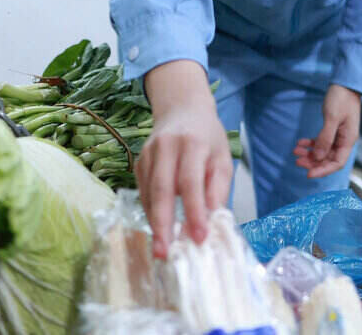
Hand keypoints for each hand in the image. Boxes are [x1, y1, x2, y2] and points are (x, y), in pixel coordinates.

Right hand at [138, 60, 232, 259]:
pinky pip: (143, 191)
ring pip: (148, 193)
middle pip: (162, 189)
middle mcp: (167, 147)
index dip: (194, 212)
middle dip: (163, 224)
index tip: (199, 238)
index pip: (191, 182)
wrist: (182, 109)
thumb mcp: (222, 158)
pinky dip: (150, 212)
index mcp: (193, 144)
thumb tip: (212, 220)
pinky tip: (157, 228)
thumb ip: (218, 188)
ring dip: (154, 223)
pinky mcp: (138, 161)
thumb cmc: (208, 137)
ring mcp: (148, 153)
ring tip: (161, 249)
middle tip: (164, 253)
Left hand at [293, 84, 360, 178]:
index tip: (308, 174)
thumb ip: (325, 138)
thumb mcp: (332, 118)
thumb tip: (318, 157)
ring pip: (323, 151)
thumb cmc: (341, 98)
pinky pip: (321, 141)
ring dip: (310, 153)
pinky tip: (300, 142)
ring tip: (296, 151)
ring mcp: (339, 135)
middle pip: (328, 159)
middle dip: (313, 162)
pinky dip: (311, 143)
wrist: (345, 83)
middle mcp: (344, 140)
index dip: (323, 170)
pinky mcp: (333, 129)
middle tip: (297, 161)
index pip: (337, 163)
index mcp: (348, 140)